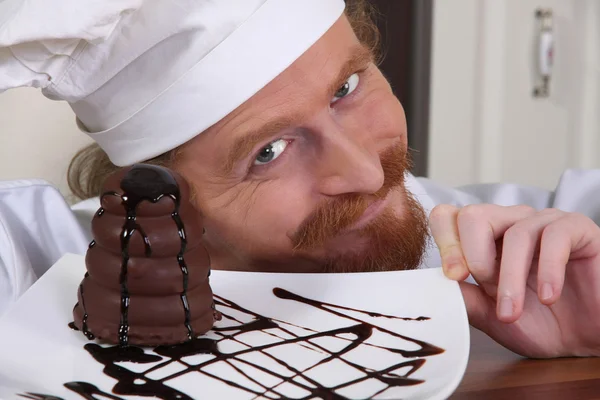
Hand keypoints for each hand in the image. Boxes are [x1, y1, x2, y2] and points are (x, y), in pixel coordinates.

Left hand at [429, 204, 599, 357]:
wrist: (589, 340)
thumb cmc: (542, 323)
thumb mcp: (492, 317)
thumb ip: (465, 298)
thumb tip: (435, 284)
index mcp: (483, 240)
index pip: (448, 216)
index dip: (445, 242)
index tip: (454, 277)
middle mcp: (509, 224)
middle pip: (473, 215)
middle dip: (474, 257)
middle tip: (488, 289)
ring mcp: (543, 222)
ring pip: (514, 233)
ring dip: (510, 278)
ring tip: (513, 312)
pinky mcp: (577, 229)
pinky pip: (555, 236)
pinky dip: (548, 270)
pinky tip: (549, 297)